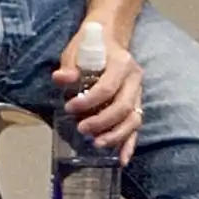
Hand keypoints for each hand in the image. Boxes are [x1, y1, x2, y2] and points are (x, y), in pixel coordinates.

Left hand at [53, 21, 145, 165]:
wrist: (109, 39)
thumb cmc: (91, 46)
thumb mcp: (75, 51)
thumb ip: (70, 66)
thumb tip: (60, 78)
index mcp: (121, 63)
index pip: (107, 87)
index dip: (89, 101)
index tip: (70, 106)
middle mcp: (134, 79)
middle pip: (123, 106)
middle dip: (102, 121)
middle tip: (81, 128)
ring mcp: (138, 93)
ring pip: (133, 119)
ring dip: (116, 135)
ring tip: (97, 143)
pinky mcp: (137, 104)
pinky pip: (136, 126)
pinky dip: (129, 143)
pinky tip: (122, 159)